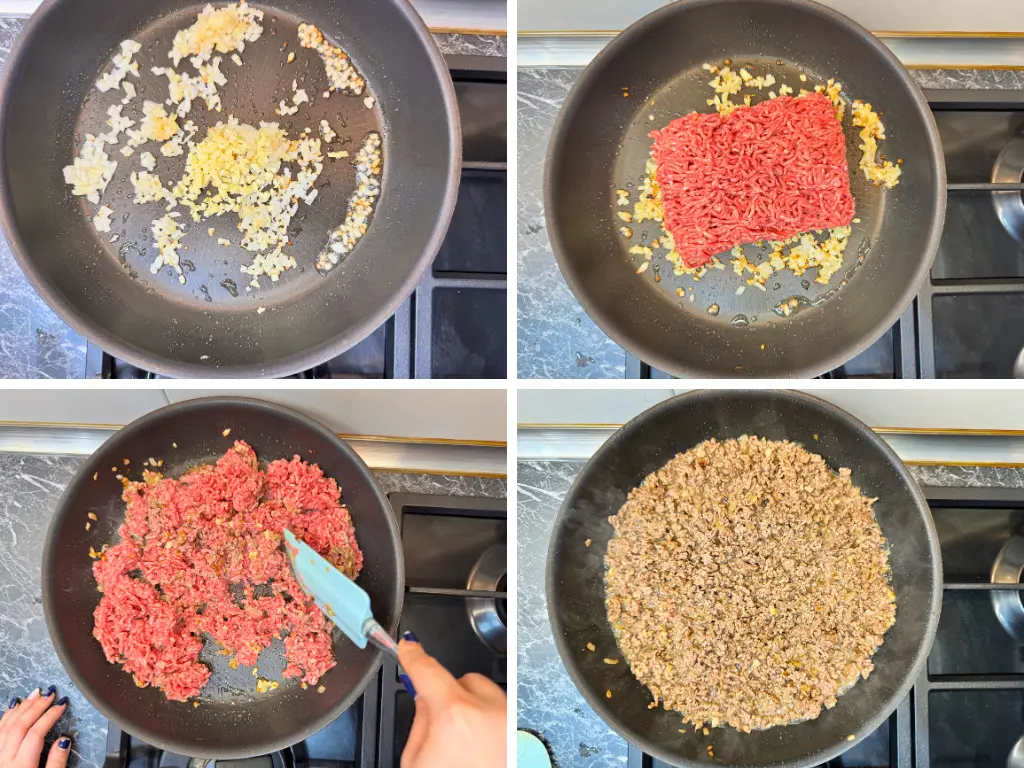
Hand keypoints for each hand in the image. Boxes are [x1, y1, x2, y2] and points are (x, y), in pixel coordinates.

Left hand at [0, 687, 70, 767]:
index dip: (50, 716)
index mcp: (21, 767)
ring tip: (34, 695)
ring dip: (21, 708)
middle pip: (19, 726)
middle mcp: (4, 760)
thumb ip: (56, 763)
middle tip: (50, 693)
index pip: (36, 733)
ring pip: (4, 726)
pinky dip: (5, 717)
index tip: (61, 705)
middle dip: (36, 706)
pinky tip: (13, 708)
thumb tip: (64, 740)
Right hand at [398, 634, 505, 767]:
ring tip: (468, 744)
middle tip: (445, 730)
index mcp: (455, 717)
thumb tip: (425, 701)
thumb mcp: (417, 762)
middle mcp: (490, 712)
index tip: (409, 646)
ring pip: (487, 695)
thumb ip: (418, 723)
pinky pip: (503, 712)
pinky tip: (484, 747)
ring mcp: (511, 721)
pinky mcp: (524, 732)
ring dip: (473, 711)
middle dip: (451, 698)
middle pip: (464, 681)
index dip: (414, 656)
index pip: (429, 671)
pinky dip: (491, 723)